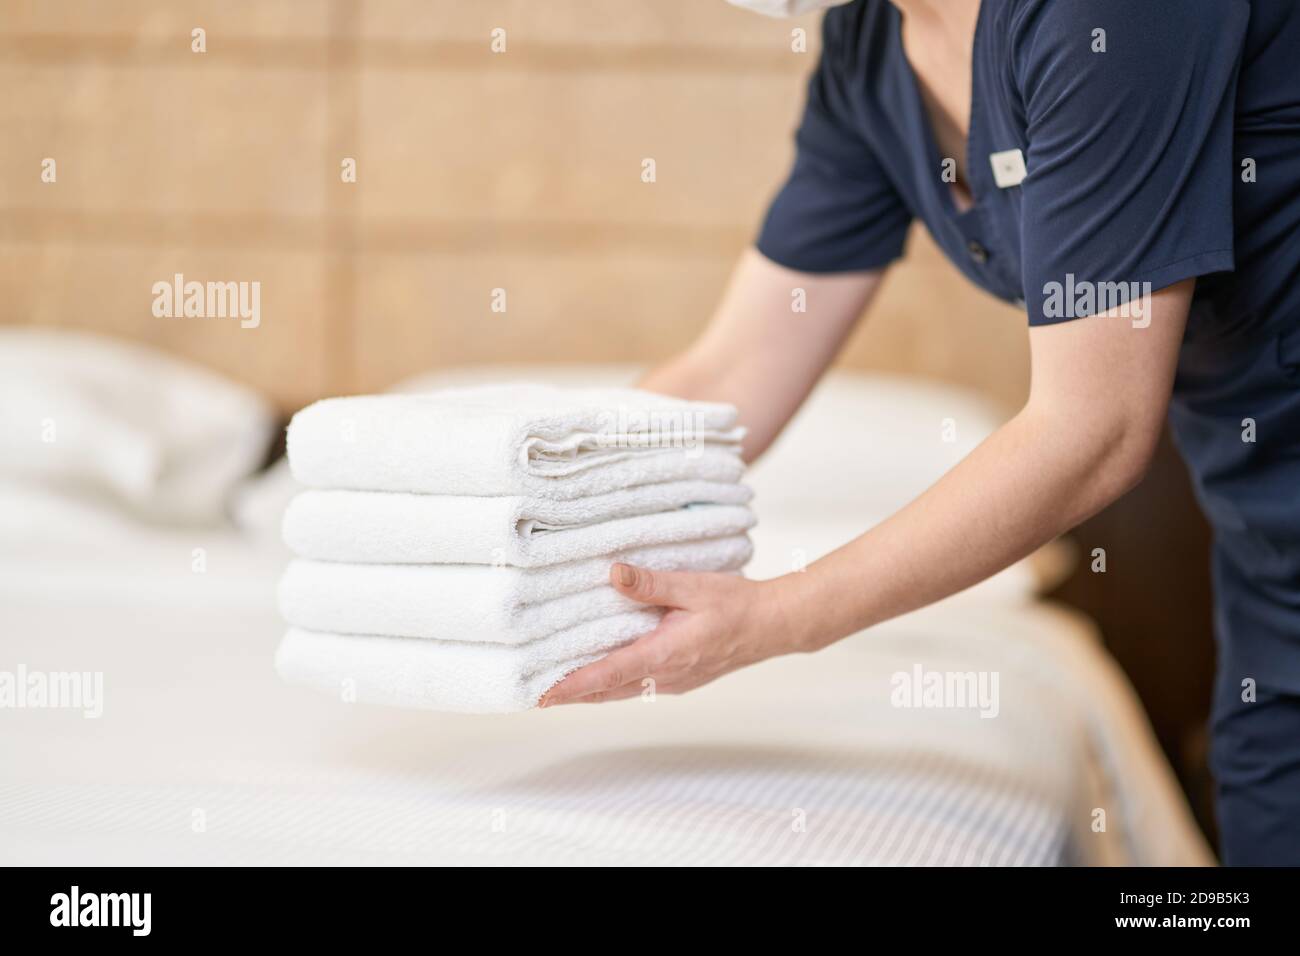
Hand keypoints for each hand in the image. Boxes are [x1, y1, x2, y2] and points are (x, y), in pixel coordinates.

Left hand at [539, 562, 802, 706]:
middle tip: (534, 695)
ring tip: (557, 687)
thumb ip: (650, 584)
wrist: (773, 625)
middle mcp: (666, 676)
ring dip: (590, 691)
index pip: (608, 675)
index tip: (543, 695)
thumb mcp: (693, 586)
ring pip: (621, 691)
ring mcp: (674, 681)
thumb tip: (613, 574)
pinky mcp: (680, 677)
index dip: (573, 686)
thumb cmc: (737, 605)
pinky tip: (600, 674)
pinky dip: (612, 684)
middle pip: (607, 691)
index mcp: (665, 654)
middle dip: (571, 695)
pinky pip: (637, 686)